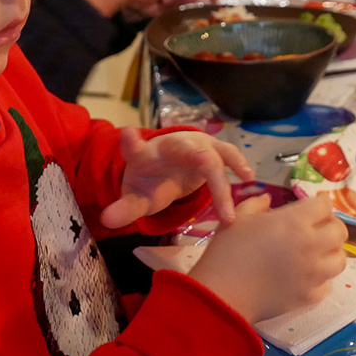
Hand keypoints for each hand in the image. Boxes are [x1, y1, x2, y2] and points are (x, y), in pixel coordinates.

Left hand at [99, 127, 255, 229]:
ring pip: (213, 155)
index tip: (129, 135)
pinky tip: (248, 177)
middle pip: (190, 153)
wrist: (163, 164)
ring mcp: (197, 143)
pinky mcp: (213, 148)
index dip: (132, 142)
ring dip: (223, 181)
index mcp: (148, 154)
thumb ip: (124, 208)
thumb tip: (107, 221)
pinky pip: (227, 154)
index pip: (136, 148)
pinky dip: (238, 164)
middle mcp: (175, 143)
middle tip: (218, 213)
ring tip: (229, 210)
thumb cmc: (149, 180)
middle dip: (206, 177)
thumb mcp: (135, 196)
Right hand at [189, 194, 347, 323]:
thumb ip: (256, 204)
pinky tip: (306, 276)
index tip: (314, 205)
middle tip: (317, 227)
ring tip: (316, 252)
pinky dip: (321, 279)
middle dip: (331, 225)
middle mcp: (310, 246)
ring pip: (340, 259)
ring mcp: (312, 274)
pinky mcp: (308, 297)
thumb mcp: (238, 218)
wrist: (221, 295)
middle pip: (339, 231)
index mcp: (294, 222)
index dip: (320, 202)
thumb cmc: (227, 252)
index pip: (325, 205)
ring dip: (331, 252)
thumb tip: (268, 199)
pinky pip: (327, 284)